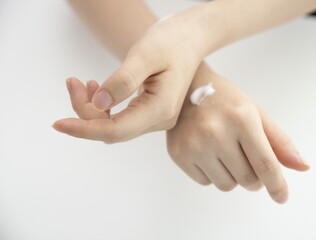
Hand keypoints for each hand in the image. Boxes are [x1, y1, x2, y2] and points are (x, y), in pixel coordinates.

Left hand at [53, 16, 204, 142]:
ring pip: (114, 125)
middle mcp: (159, 119)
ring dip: (92, 108)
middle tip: (72, 81)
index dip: (85, 130)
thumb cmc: (171, 42)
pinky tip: (97, 87)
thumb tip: (99, 104)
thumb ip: (123, 81)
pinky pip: (120, 118)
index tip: (58, 124)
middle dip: (85, 111)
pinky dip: (102, 107)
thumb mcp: (146, 54)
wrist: (188, 40)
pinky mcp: (150, 113)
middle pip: (112, 130)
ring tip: (82, 82)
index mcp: (161, 108)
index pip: (117, 130)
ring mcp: (155, 118)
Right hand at [166, 64, 309, 203]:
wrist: (184, 90)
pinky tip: (207, 152)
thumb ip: (279, 141)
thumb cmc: (224, 101)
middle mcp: (215, 132)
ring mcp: (194, 144)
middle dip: (254, 177)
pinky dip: (212, 173)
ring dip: (232, 176)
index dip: (277, 185)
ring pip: (226, 185)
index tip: (282, 197)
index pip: (265, 164)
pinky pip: (205, 182)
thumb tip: (303, 167)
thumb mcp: (254, 113)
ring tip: (225, 152)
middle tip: (247, 159)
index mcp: (241, 118)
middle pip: (247, 180)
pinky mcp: (178, 154)